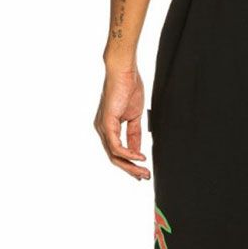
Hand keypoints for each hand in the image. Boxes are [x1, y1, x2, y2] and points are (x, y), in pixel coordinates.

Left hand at [94, 66, 149, 180]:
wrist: (124, 71)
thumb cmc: (128, 88)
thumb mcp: (134, 117)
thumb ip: (134, 134)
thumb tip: (138, 150)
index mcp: (109, 127)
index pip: (118, 153)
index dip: (130, 165)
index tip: (143, 173)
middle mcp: (102, 129)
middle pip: (115, 157)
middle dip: (131, 169)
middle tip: (145, 176)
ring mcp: (103, 127)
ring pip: (114, 155)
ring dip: (130, 165)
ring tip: (143, 171)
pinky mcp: (106, 123)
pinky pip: (115, 145)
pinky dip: (128, 153)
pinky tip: (139, 157)